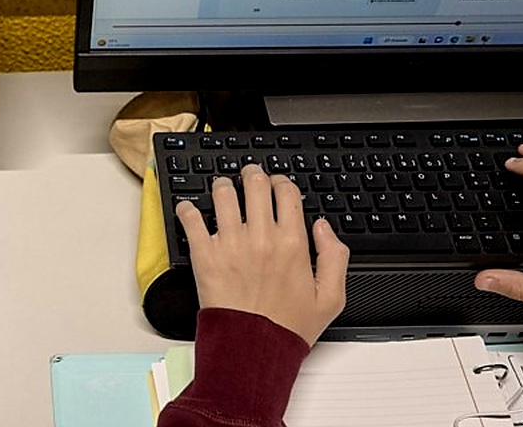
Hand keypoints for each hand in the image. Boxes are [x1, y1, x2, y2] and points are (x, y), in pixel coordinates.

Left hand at [175, 164, 349, 345]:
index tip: (277, 184)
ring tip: (222, 188)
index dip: (281, 182)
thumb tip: (323, 228)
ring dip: (223, 186)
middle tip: (248, 175)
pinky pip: (191, 219)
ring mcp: (230, 244)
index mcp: (292, 243)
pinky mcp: (205, 255)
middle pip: (255, 184)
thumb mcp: (331, 297)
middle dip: (252, 174)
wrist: (253, 349)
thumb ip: (335, 256)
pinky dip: (187, 209)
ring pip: (223, 194)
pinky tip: (189, 209)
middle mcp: (261, 237)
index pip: (286, 192)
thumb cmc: (287, 327)